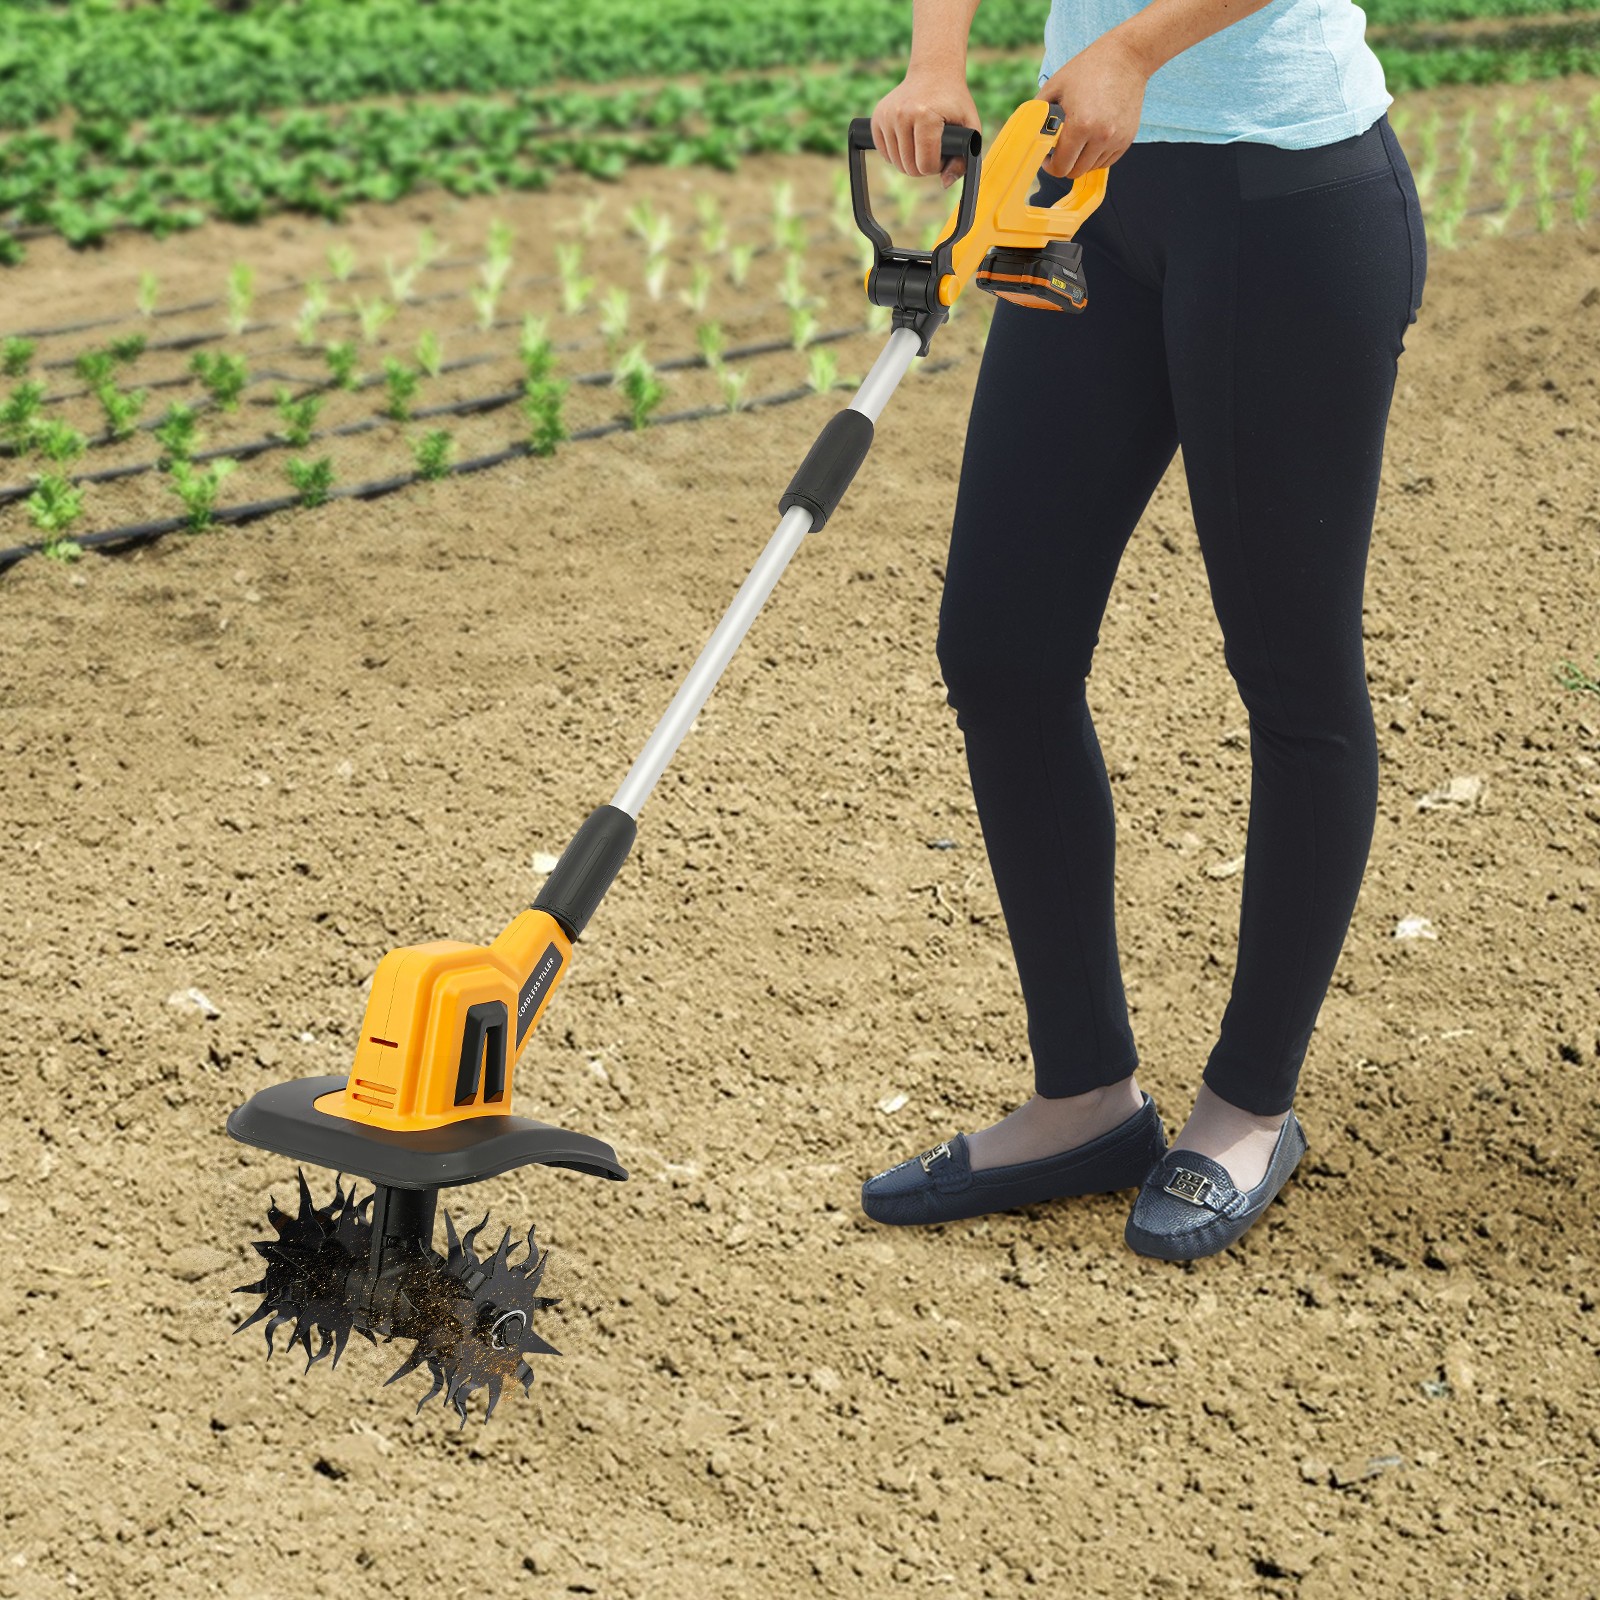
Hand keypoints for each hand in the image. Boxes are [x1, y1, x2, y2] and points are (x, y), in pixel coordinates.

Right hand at [870, 71, 983, 186]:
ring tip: (922, 143)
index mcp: (925, 116)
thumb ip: (964, 159)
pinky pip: (884, 153)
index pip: (926, 166)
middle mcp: (902, 115)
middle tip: (933, 149)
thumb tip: (945, 184)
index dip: (937, 166)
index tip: (944, 152)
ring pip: (896, 163)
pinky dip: (896, 154)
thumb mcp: (970, 127)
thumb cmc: (954, 101)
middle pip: (909, 167)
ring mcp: (887, 115)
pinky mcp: (877, 117)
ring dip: (910, 161)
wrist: (934, 71)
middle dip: (923, 166)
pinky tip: (908, 140)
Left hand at [1038, 34, 1150, 179]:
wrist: (1127, 56)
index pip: (1061, 166)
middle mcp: (1101, 136)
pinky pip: (1106, 161)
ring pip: (1091, 168)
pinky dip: (1096, 155)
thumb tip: (1028, 133)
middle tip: (1060, 150)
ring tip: (1078, 139)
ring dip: (1081, 159)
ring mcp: (1117, 139)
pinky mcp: (1127, 138)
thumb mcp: (1055, 86)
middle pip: (1076, 171)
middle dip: (1064, 164)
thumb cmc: (1088, 68)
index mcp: (1081, 125)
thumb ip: (1038, 113)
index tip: (1047, 156)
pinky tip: (1091, 138)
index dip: (1050, 165)